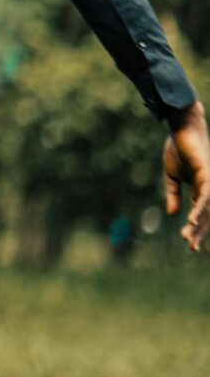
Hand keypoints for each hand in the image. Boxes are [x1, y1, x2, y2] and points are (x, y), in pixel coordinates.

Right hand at [163, 101, 209, 251]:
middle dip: (199, 232)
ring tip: (189, 239)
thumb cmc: (178, 147)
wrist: (182, 128)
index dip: (195, 229)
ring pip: (206, 209)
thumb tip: (174, 215)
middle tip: (193, 248)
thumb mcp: (171, 176)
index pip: (200, 214)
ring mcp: (209, 182)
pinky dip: (199, 209)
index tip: (189, 243)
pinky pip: (204, 196)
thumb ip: (173, 194)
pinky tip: (192, 219)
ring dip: (198, 225)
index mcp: (200, 189)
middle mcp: (208, 188)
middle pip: (206, 215)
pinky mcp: (207, 174)